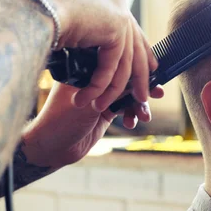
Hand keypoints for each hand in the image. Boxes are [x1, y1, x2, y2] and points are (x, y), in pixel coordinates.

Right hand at [15, 0, 156, 111]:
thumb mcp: (65, 17)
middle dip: (139, 74)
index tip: (149, 68)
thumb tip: (95, 43)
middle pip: (134, 43)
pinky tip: (91, 100)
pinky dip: (100, 86)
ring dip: (114, 89)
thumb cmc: (33, 11)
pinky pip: (112, 65)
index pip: (129, 25)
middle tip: (142, 95)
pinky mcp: (115, 28)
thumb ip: (87, 27)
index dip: (139, 49)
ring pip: (126, 60)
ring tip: (105, 107)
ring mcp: (118, 10)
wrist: (26, 5)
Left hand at [20, 82, 164, 168]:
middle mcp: (94, 79)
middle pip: (125, 78)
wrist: (53, 148)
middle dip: (142, 88)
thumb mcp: (91, 102)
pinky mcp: (104, 110)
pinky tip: (132, 123)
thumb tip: (138, 80)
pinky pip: (125, 108)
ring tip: (145, 115)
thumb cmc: (61, 120)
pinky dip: (131, 115)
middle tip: (157, 93)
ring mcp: (100, 95)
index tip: (151, 73)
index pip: (115, 61)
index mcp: (84, 69)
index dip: (134, 68)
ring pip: (128, 94)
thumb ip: (114, 90)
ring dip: (139, 105)